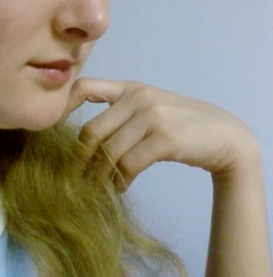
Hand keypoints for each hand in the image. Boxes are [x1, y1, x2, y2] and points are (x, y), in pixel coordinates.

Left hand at [66, 79, 257, 188]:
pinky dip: (120, 181)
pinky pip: (129, 164)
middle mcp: (138, 97)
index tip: (52, 130)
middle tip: (72, 178)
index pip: (85, 87)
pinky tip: (120, 188)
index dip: (63, 106)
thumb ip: (121, 112)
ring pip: (108, 151)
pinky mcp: (165, 138)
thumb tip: (84, 139)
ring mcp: (152, 116)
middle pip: (92, 129)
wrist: (223, 134)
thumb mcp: (149, 107)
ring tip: (96, 189)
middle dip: (78, 158)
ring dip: (98, 176)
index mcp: (130, 87)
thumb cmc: (180, 123)